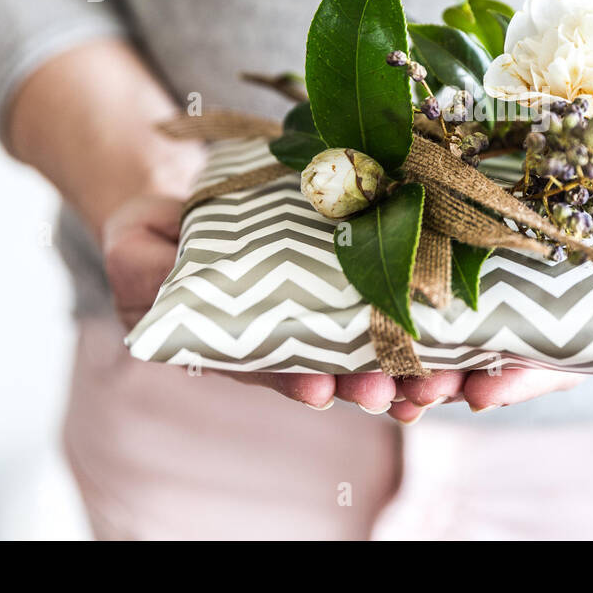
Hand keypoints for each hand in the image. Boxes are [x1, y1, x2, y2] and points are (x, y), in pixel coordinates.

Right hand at [103, 194, 583, 421]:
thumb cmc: (159, 232)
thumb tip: (147, 276)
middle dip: (365, 384)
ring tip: (435, 377)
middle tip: (393, 391)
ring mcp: (322, 313)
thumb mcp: (134, 243)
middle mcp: (287, 337)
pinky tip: (458, 329)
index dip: (292, 379)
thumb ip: (139, 266)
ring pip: (372, 350)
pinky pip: (394, 303)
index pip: (268, 368)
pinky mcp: (356, 277)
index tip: (315, 387)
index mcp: (235, 341)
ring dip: (405, 367)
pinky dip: (424, 320)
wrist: (192, 201)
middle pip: (332, 371)